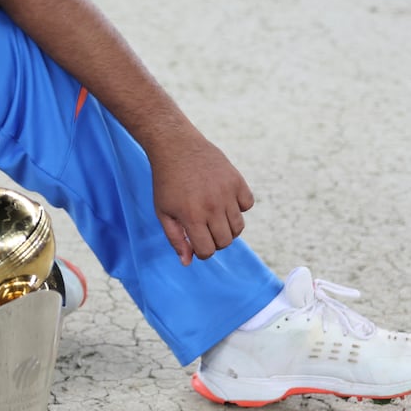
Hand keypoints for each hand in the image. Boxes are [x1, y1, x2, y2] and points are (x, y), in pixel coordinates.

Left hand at [148, 132, 254, 264]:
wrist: (177, 148)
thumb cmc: (166, 182)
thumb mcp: (163, 212)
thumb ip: (176, 239)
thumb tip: (188, 262)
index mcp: (191, 217)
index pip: (207, 250)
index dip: (202, 252)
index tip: (196, 243)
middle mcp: (212, 207)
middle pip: (225, 241)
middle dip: (215, 242)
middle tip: (204, 230)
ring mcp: (227, 193)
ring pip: (238, 227)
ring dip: (227, 228)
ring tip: (213, 217)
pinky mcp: (237, 181)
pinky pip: (247, 205)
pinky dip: (239, 207)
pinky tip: (224, 200)